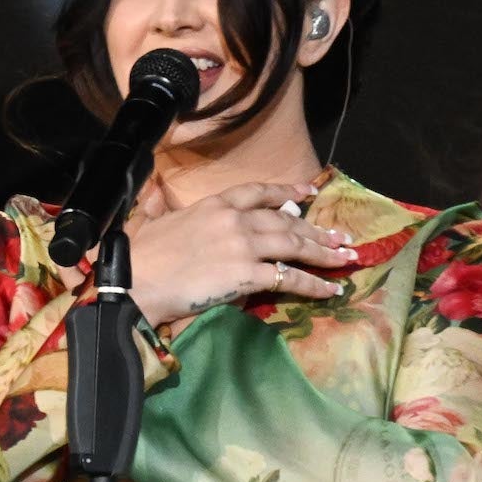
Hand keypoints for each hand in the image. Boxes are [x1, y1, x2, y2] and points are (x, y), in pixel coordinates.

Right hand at [125, 180, 356, 324]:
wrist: (135, 281)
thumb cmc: (140, 255)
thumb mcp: (156, 220)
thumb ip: (167, 209)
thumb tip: (157, 202)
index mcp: (215, 204)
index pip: (260, 192)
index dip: (288, 192)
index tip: (310, 193)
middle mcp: (235, 219)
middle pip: (286, 221)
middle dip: (317, 230)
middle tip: (340, 237)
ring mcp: (244, 245)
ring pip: (294, 245)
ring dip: (324, 253)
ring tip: (345, 258)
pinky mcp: (247, 275)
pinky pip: (289, 279)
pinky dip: (314, 284)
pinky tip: (331, 289)